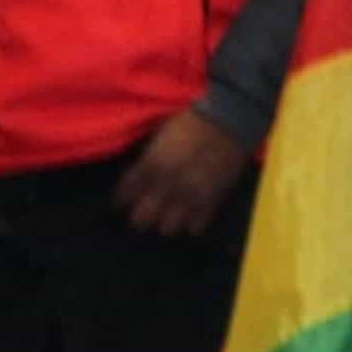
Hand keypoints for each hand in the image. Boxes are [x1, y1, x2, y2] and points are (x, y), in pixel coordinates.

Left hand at [115, 108, 250, 236]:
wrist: (229, 122)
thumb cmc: (190, 124)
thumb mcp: (159, 138)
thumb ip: (147, 161)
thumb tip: (140, 178)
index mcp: (150, 167)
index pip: (124, 196)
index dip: (122, 200)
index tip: (124, 201)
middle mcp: (166, 186)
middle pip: (141, 220)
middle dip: (140, 217)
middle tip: (145, 211)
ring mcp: (189, 197)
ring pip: (167, 229)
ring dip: (165, 222)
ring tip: (169, 215)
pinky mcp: (211, 201)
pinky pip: (195, 227)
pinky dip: (190, 224)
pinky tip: (190, 215)